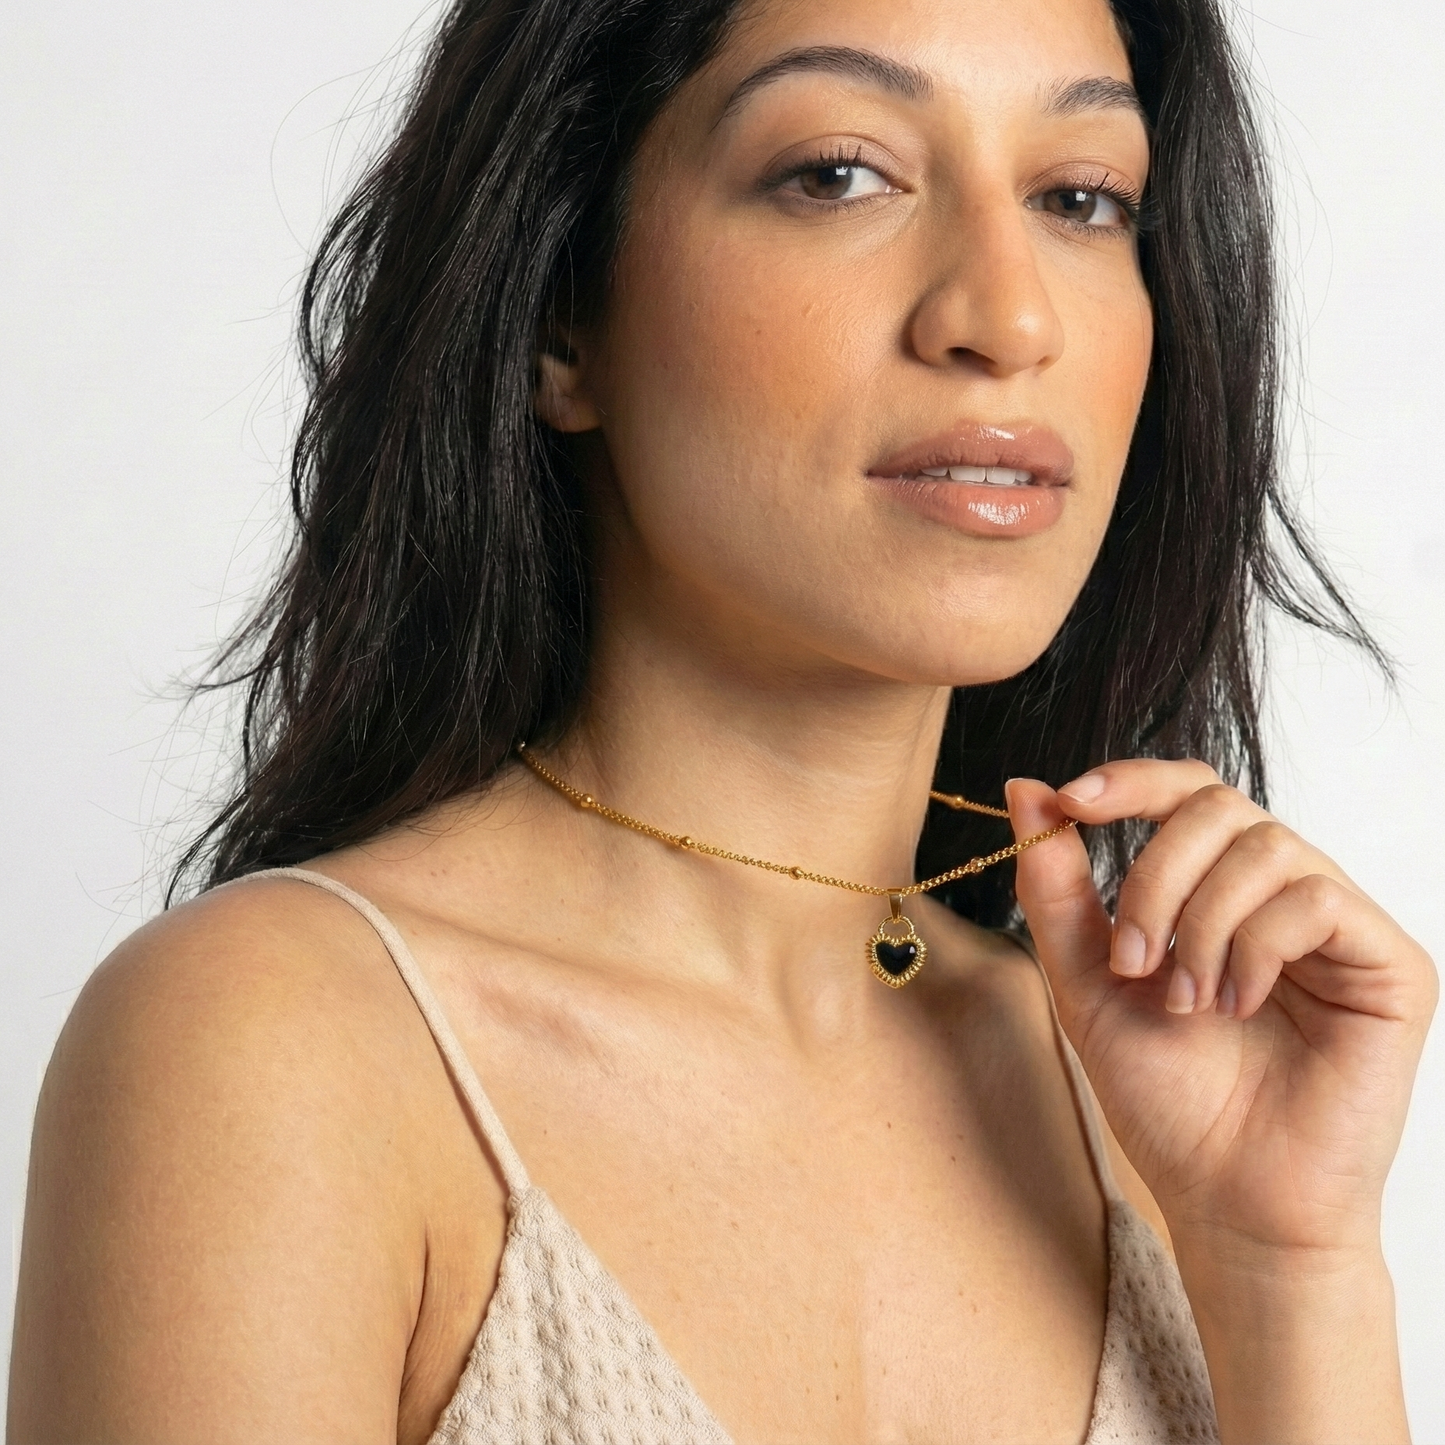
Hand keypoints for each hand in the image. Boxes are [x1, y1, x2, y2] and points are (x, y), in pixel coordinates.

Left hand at [1006, 762, 1434, 1259]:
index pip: (1184, 793)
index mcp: (1215, 890)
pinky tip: (1240, 1005)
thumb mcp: (1087, 982)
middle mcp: (1280, 893)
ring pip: (1263, 845)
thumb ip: (1057, 890)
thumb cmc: (1167, 1097)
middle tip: (1131, 960)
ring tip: (1187, 1001)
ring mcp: (1339, 925)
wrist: (1228, 1198)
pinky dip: (1257, 945)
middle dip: (1154, 876)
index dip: (1130, 781)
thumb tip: (1025, 789)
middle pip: (1216, 806)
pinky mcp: (1390, 963)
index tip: (1070, 802)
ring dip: (1201, 924)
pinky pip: (1317, 898)